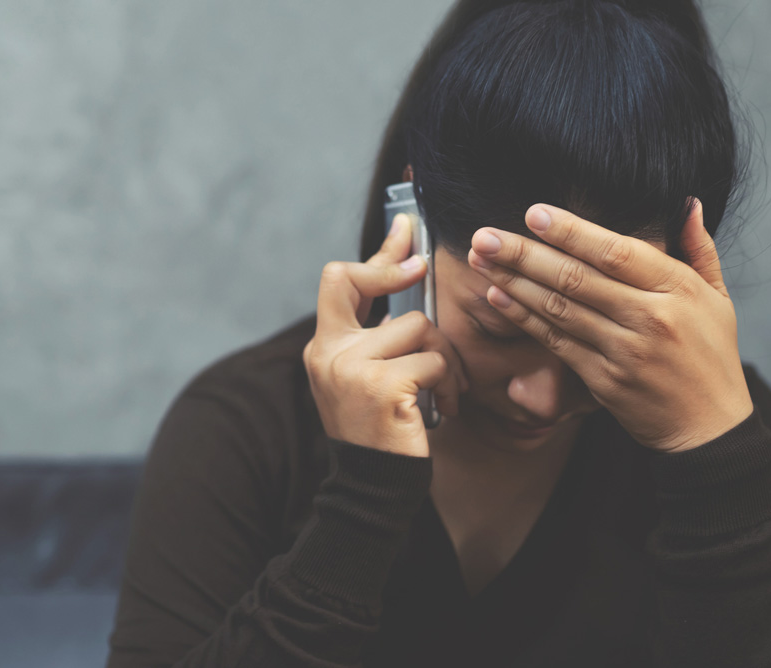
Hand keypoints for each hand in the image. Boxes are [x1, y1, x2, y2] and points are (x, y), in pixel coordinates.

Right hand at [303, 214, 467, 457]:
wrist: (373, 487)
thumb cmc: (380, 431)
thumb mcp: (365, 378)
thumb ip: (375, 338)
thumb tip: (407, 283)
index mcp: (323, 348)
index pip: (338, 282)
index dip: (375, 255)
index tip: (404, 232)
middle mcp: (328, 352)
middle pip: (363, 282)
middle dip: (396, 270)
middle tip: (421, 266)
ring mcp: (351, 367)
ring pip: (417, 327)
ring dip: (442, 357)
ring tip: (442, 389)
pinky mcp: (382, 386)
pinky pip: (433, 361)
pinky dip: (448, 385)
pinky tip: (442, 409)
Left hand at [467, 200, 753, 452]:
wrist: (708, 426)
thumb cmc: (710, 356)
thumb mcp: (718, 298)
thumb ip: (698, 249)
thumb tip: (686, 203)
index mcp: (677, 289)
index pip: (615, 252)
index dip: (571, 231)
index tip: (533, 213)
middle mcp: (650, 317)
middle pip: (576, 278)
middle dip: (523, 254)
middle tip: (484, 236)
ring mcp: (624, 351)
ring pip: (559, 308)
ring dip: (514, 282)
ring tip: (481, 261)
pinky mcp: (603, 380)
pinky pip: (556, 341)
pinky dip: (524, 318)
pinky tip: (498, 297)